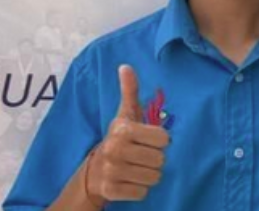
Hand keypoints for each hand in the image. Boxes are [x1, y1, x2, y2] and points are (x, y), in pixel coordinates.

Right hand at [86, 65, 169, 202]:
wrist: (95, 170)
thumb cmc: (119, 138)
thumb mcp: (125, 114)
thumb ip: (129, 91)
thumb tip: (125, 66)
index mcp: (122, 129)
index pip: (163, 138)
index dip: (159, 140)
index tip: (147, 139)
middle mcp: (115, 150)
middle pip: (160, 160)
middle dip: (154, 159)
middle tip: (140, 156)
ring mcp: (112, 172)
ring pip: (154, 177)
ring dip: (148, 174)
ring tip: (135, 168)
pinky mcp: (111, 191)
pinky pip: (143, 192)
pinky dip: (139, 189)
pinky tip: (129, 181)